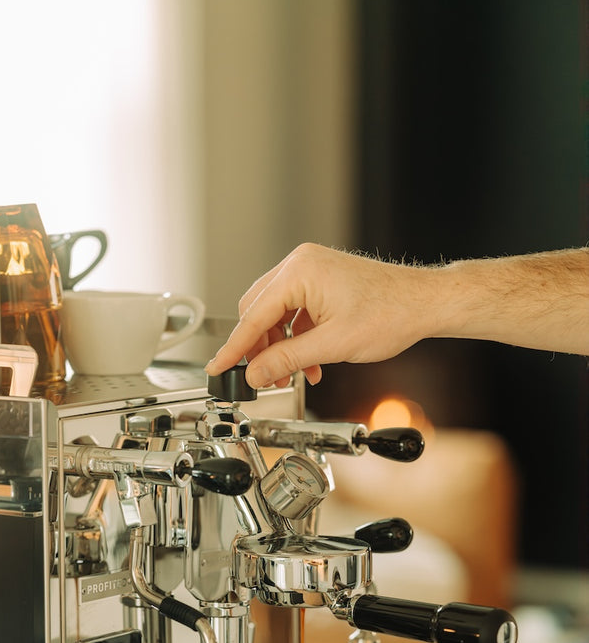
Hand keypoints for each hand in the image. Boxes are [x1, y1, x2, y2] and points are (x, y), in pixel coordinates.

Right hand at [205, 243, 434, 388]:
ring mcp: (310, 270)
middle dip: (259, 348)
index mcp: (300, 272)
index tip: (218, 368)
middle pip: (258, 311)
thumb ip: (287, 360)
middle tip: (263, 378)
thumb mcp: (332, 346)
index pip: (253, 316)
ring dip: (279, 346)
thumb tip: (255, 373)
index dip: (234, 348)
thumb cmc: (390, 313)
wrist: (423, 303)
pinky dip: (295, 338)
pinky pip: (293, 311)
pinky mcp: (320, 281)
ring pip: (274, 314)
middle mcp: (300, 264)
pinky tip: (309, 361)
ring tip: (293, 374)